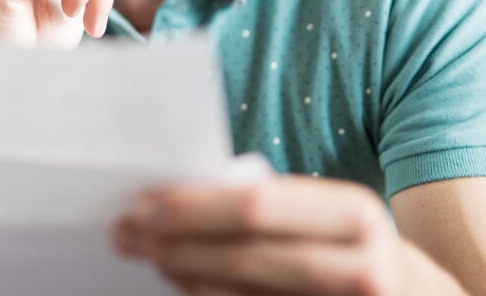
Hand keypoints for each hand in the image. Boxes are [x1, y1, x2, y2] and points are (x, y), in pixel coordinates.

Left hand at [112, 176, 468, 295]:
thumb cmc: (353, 246)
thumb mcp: (328, 215)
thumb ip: (270, 205)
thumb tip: (174, 199)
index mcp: (354, 212)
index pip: (257, 206)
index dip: (192, 206)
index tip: (140, 202)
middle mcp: (360, 265)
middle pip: (245, 255)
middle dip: (176, 242)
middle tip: (125, 233)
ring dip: (185, 277)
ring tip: (149, 258)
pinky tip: (185, 288)